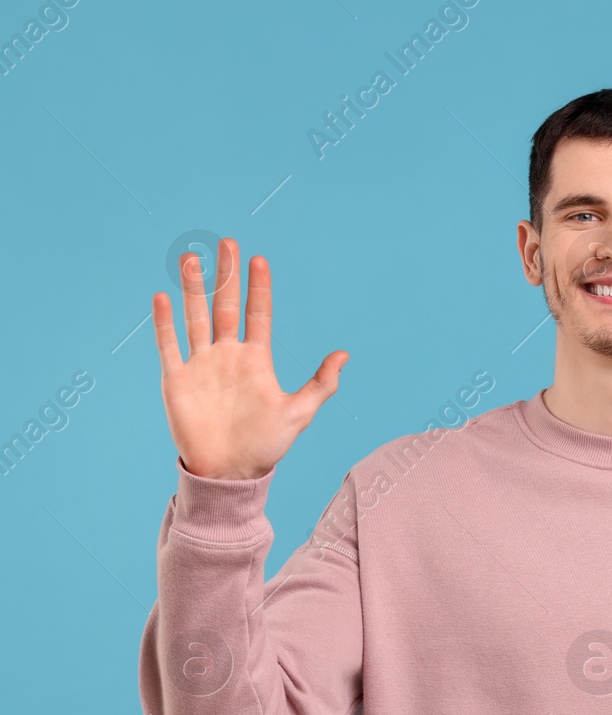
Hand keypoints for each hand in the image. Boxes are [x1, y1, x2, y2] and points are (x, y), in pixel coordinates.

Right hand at [152, 238, 346, 479]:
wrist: (230, 472)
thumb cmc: (266, 445)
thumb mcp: (299, 413)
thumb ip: (321, 383)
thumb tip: (345, 354)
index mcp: (256, 360)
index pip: (258, 314)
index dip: (258, 287)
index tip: (259, 259)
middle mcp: (227, 356)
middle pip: (224, 306)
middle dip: (226, 276)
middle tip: (227, 242)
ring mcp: (200, 365)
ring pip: (195, 317)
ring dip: (193, 288)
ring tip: (192, 257)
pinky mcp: (176, 380)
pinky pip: (168, 345)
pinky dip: (165, 322)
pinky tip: (163, 296)